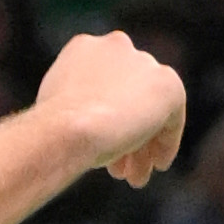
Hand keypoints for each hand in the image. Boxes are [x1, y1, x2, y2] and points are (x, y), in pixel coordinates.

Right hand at [35, 32, 185, 187]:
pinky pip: (171, 118)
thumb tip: (92, 120)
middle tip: (121, 169)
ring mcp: (144, 64)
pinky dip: (165, 143)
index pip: (104, 86)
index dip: (103, 118)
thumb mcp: (57, 107)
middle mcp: (117, 46)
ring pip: (149, 111)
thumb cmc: (52, 126)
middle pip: (129, 98)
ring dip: (143, 146)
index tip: (102, 145)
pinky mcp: (169, 85)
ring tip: (135, 177)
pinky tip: (157, 165)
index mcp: (84, 47)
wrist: (71, 127)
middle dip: (125, 135)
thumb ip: (80, 102)